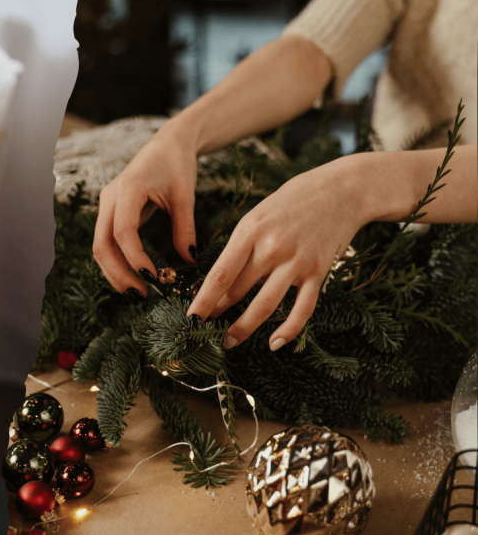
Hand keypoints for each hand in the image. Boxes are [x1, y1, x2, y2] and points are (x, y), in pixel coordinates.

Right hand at [94, 127, 200, 297]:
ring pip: (99, 247)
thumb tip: (188, 261)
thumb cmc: (177, 165)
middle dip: (119, 274)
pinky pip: (106, 242)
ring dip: (115, 272)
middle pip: (102, 244)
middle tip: (142, 295)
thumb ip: (185, 229)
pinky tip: (132, 277)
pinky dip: (116, 262)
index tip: (154, 278)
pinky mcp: (109, 212)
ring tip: (137, 292)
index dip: (135, 258)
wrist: (167, 144)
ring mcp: (106, 205)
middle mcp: (109, 198)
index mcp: (128, 189)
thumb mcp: (185, 196)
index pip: (123, 231)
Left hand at [185, 156, 369, 349]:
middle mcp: (273, 248)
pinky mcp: (319, 272)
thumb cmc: (292, 202)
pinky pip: (302, 309)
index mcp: (251, 232)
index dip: (203, 300)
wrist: (342, 191)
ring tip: (229, 341)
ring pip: (265, 305)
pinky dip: (288, 330)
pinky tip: (274, 343)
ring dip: (244, 328)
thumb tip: (220, 281)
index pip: (220, 274)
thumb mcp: (257, 216)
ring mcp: (297, 262)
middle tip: (203, 329)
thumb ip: (240, 246)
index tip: (190, 318)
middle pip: (238, 291)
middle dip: (218, 313)